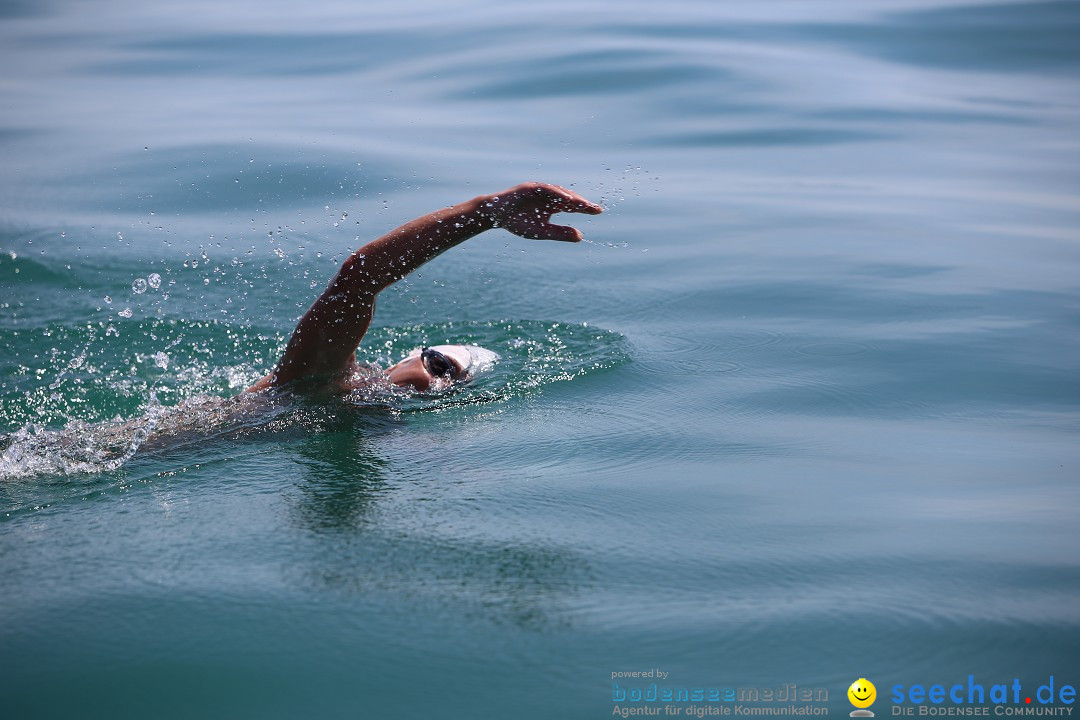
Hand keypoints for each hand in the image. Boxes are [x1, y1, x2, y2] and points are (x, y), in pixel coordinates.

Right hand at [481, 182, 603, 241]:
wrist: (495, 216)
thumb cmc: (517, 223)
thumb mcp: (541, 231)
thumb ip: (560, 233)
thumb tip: (580, 236)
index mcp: (552, 206)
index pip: (572, 206)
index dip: (585, 208)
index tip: (599, 211)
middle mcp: (548, 196)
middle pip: (569, 198)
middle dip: (582, 203)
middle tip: (596, 209)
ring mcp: (539, 190)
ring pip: (559, 192)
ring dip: (572, 198)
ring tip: (584, 205)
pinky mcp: (530, 187)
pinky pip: (546, 189)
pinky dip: (557, 193)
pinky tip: (567, 199)